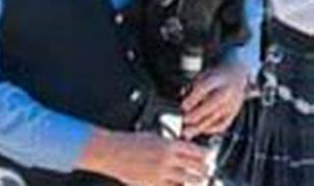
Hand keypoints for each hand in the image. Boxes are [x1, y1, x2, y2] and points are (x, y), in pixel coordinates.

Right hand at [76, 129, 208, 185]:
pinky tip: (180, 184)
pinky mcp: (155, 184)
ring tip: (198, 180)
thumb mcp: (151, 137)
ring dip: (197, 181)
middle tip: (206, 171)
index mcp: (168, 144)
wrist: (110, 151)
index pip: (197, 151)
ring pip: (191, 180)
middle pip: (198, 167)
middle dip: (204, 170)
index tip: (207, 158)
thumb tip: (183, 150)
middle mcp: (168, 159)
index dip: (205, 155)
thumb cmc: (127, 142)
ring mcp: (162, 173)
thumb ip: (168, 144)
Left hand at [182, 61, 250, 137]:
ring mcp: (233, 103)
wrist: (236, 75)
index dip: (193, 98)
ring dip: (201, 126)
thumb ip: (191, 87)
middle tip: (183, 121)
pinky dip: (211, 129)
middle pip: (212, 105)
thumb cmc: (213, 77)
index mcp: (217, 78)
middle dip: (197, 114)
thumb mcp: (201, 76)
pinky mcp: (234, 113)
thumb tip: (182, 100)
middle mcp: (227, 91)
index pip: (204, 88)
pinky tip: (200, 130)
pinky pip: (223, 124)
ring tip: (187, 132)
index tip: (183, 107)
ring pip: (217, 117)